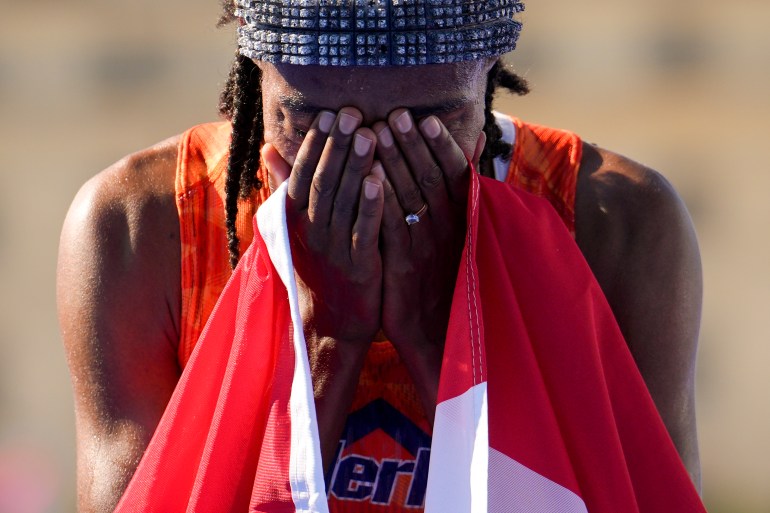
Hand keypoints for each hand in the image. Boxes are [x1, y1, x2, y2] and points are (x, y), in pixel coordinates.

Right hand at [262, 107, 383, 469]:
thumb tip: (269, 148)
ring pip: (343, 201)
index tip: (328, 114)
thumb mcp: (296, 227)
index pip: (302, 174)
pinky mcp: (359, 266)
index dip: (315, 145)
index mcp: (296, 219)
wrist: (332, 322)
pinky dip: (370, 203)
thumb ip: (286, 187)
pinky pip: (363, 230)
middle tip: (351, 113)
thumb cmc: (318, 267)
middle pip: (322, 181)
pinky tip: (379, 178)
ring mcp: (333, 248)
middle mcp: (310, 231)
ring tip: (368, 134)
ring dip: (355, 166)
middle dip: (337, 146)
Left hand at [373, 110, 483, 419]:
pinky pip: (391, 227)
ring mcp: (426, 247)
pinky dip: (380, 200)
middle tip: (395, 115)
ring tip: (377, 132)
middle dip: (411, 145)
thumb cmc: (445, 281)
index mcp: (461, 221)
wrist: (438, 334)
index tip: (423, 120)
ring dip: (393, 162)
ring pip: (410, 197)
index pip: (452, 176)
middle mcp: (447, 229)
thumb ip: (460, 198)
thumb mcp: (459, 240)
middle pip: (429, 178)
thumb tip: (474, 153)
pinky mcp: (404, 266)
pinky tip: (367, 177)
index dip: (438, 147)